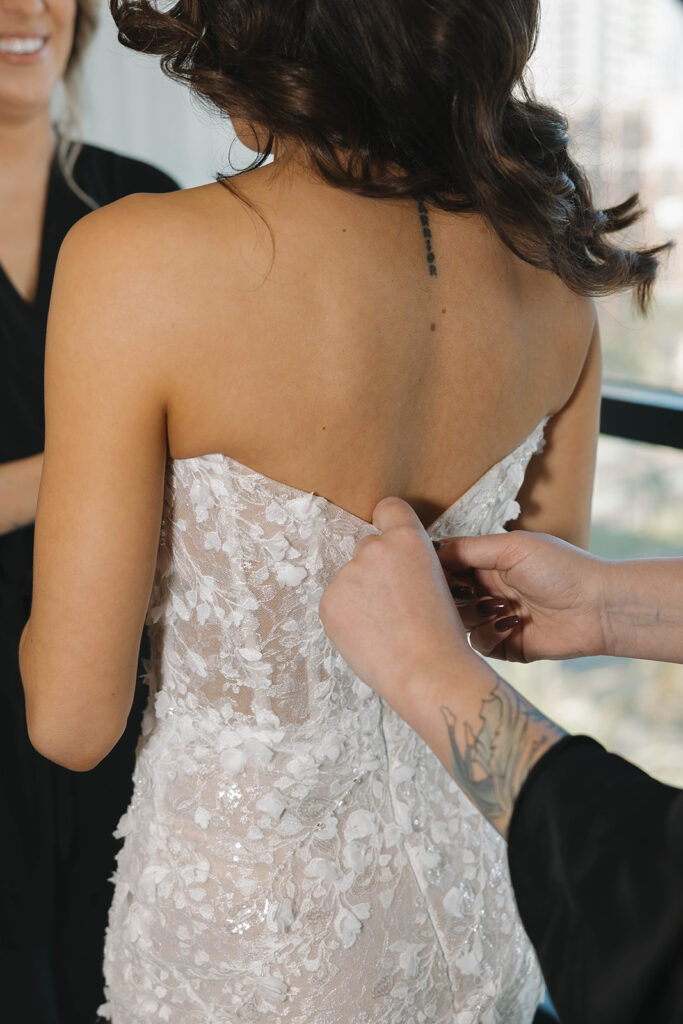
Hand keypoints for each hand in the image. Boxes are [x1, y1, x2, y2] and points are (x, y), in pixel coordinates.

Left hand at [320, 498, 480, 715]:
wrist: (425, 670)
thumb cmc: (440, 634)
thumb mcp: (438, 582)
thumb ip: (410, 564)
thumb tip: (393, 570)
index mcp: (407, 539)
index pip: (389, 508)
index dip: (389, 522)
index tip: (389, 539)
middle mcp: (374, 548)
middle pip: (367, 548)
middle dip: (376, 570)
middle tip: (395, 603)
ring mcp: (347, 575)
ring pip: (350, 578)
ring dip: (360, 595)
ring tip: (385, 626)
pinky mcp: (329, 601)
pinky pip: (336, 602)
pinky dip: (347, 616)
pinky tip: (369, 636)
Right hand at [438, 531, 607, 661]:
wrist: (597, 607)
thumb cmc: (561, 569)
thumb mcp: (511, 547)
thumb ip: (467, 548)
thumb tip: (431, 549)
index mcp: (488, 562)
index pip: (446, 566)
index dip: (436, 570)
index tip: (431, 573)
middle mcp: (487, 590)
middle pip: (447, 596)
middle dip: (452, 596)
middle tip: (467, 593)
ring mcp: (494, 618)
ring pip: (458, 622)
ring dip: (474, 614)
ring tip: (499, 606)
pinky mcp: (504, 644)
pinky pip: (477, 644)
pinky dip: (489, 633)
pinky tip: (511, 623)